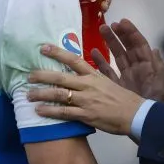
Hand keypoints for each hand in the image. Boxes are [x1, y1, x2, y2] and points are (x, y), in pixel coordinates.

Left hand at [28, 45, 146, 134]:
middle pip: (60, 77)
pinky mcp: (85, 115)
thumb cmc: (123, 98)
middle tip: (28, 76)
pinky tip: (39, 111)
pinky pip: (64, 112)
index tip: (43, 48)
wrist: (134, 114)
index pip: (73, 60)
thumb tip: (86, 66)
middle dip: (42, 76)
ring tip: (28, 95)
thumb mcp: (110, 81)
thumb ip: (96, 75)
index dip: (57, 53)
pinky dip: (50, 111)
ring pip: (58, 95)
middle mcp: (87, 85)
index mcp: (94, 75)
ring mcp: (86, 100)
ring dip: (41, 94)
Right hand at [92, 19, 163, 102]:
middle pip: (126, 47)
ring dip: (109, 43)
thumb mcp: (160, 83)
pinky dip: (100, 61)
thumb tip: (155, 48)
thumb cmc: (154, 101)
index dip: (131, 33)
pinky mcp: (115, 85)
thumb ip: (158, 65)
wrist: (146, 120)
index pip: (139, 44)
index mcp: (146, 65)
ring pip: (116, 55)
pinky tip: (93, 52)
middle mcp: (135, 68)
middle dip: (118, 35)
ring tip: (100, 31)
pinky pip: (107, 71)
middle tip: (107, 24)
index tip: (122, 22)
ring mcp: (125, 76)